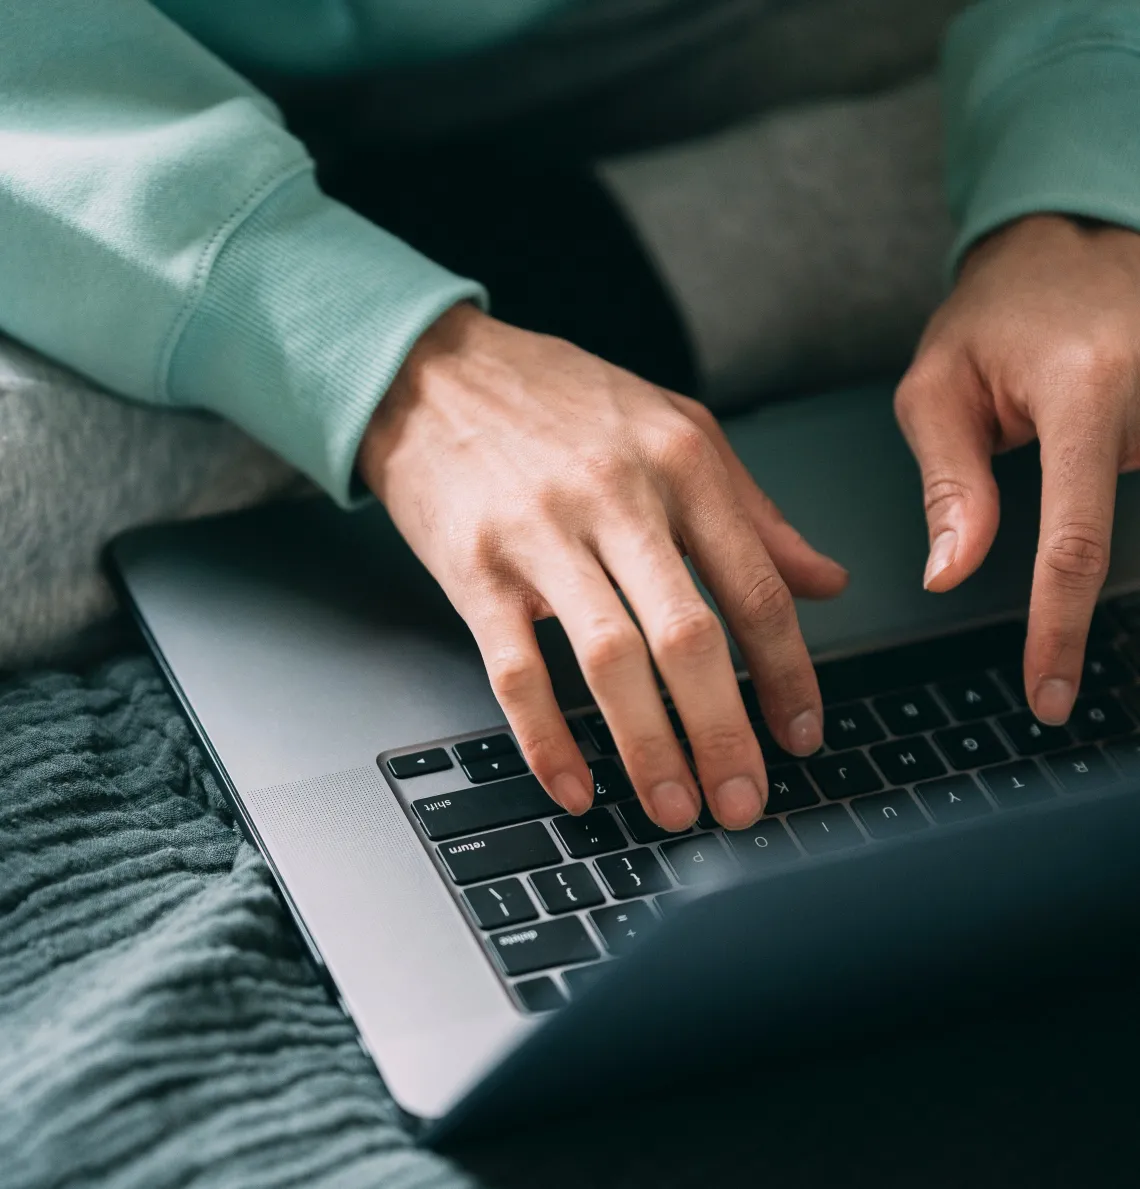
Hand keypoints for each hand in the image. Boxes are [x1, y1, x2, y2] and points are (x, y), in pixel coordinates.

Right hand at [359, 304, 847, 829]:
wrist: (433, 372)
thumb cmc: (559, 399)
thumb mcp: (676, 428)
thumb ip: (753, 510)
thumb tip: (825, 581)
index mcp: (680, 464)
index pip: (755, 588)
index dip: (788, 674)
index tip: (800, 733)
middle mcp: (617, 498)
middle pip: (688, 636)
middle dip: (724, 732)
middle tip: (743, 800)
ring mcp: (541, 534)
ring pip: (608, 660)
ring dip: (648, 748)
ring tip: (675, 806)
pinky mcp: (475, 569)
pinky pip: (515, 670)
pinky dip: (546, 739)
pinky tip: (573, 786)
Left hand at [895, 214, 1139, 724]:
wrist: (1071, 242)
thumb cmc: (994, 315)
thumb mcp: (938, 390)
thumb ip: (952, 487)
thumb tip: (950, 576)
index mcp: (1085, 391)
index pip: (1074, 539)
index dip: (1060, 628)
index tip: (1049, 693)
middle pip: (1126, 536)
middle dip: (1089, 591)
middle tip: (1056, 658)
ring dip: (1101, 539)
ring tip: (1048, 516)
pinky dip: (1116, 519)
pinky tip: (1089, 512)